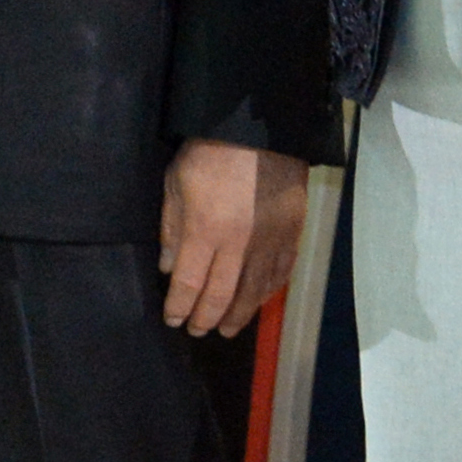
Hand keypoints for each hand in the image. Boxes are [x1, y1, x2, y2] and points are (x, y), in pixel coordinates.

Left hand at [155, 140, 307, 336]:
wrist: (262, 130)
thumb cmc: (210, 154)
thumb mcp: (176, 185)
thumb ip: (172, 229)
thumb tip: (168, 268)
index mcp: (205, 230)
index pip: (189, 284)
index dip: (179, 307)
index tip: (173, 319)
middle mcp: (239, 243)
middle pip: (222, 295)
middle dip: (206, 318)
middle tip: (197, 330)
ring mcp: (270, 240)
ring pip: (254, 290)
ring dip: (239, 314)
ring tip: (227, 329)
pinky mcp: (293, 232)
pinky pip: (281, 271)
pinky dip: (268, 291)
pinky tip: (258, 301)